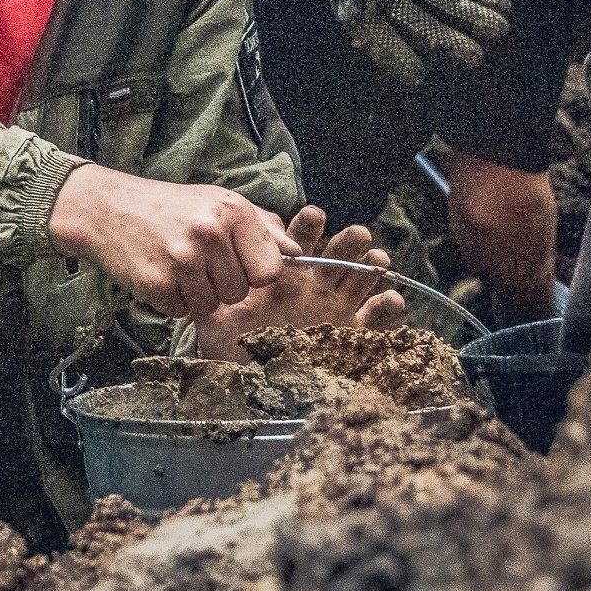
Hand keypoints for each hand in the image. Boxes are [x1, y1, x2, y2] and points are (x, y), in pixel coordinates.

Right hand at [48, 163, 294, 320]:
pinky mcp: (156, 284)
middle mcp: (209, 234)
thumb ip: (262, 226)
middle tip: (198, 261)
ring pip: (211, 306)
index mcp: (232, 212)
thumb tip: (298, 252)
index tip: (236, 262)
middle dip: (222, 284)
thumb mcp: (218, 202)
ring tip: (177, 266)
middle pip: (240, 293)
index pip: (270, 270)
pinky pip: (181, 312)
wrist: (107, 208)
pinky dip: (171, 300)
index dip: (254, 272)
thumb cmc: (169, 206)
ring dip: (196, 294)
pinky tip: (160, 273)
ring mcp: (181, 260)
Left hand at [196, 206, 405, 359]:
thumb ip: (208, 303)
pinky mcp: (353, 333)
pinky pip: (375, 318)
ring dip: (371, 265)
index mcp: (283, 273)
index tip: (312, 216)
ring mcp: (336, 305)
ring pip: (360, 277)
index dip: (307, 228)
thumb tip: (199, 289)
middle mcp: (313, 284)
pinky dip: (386, 308)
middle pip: (336, 253)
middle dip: (347, 241)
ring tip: (377, 258)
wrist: (254, 374)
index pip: (297, 241)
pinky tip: (391, 300)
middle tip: (355, 233)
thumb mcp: (214, 321)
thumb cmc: (233, 343)